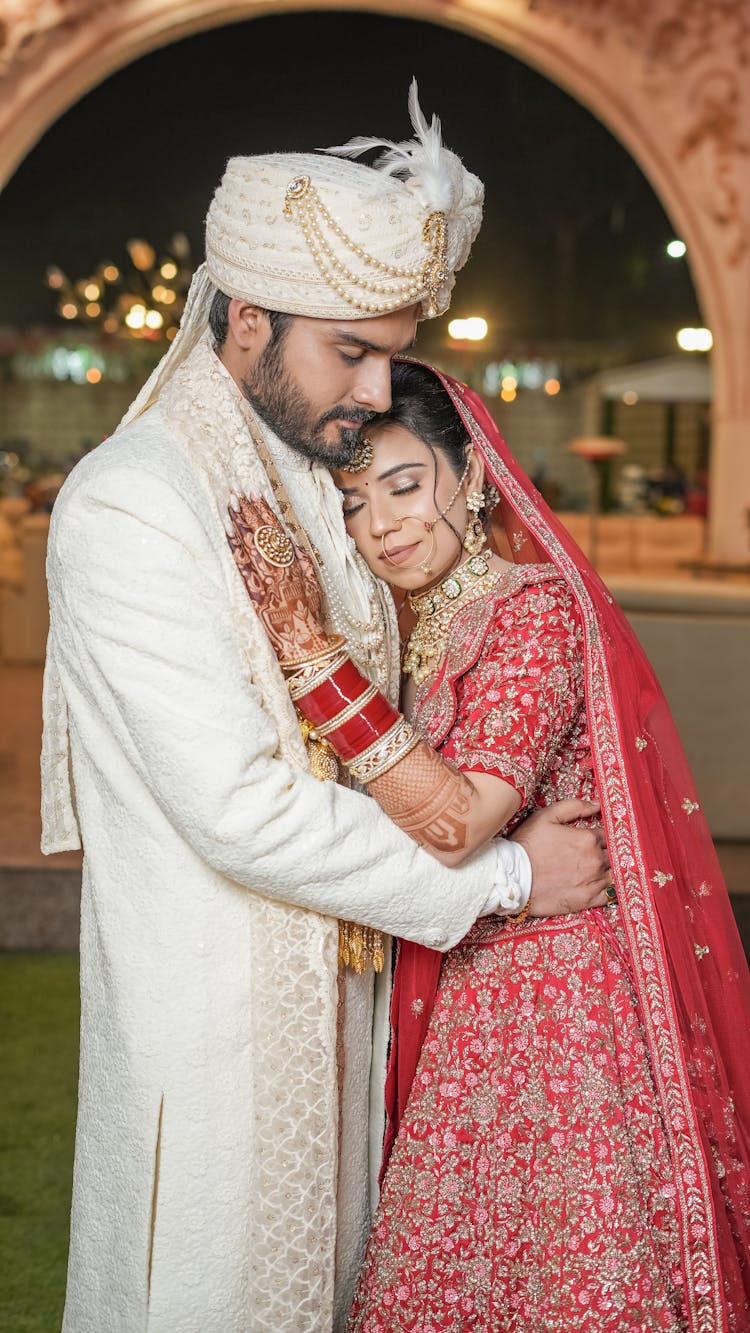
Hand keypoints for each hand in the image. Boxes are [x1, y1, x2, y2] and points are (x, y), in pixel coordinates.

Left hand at [227, 493, 328, 661]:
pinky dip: (234, 546)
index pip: (276, 529)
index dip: (265, 510)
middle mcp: (279, 566)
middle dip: (248, 509)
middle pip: (261, 532)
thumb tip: (288, 536)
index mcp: (294, 562)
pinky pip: (243, 565)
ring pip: (251, 544)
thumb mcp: (313, 582)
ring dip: (240, 522)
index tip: (256, 492)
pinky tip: (227, 531)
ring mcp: (265, 578)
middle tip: (237, 490)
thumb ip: (301, 558)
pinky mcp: (254, 591)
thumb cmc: (309, 613)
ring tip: (230, 503)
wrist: (303, 640)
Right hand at [510, 799, 612, 915]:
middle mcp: (595, 860)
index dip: (606, 834)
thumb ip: (574, 806)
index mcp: (587, 839)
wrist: (512, 878)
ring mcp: (593, 882)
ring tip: (605, 868)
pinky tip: (606, 884)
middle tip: (603, 852)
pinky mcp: (588, 900)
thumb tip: (597, 804)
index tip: (601, 836)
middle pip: (615, 854)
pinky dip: (612, 888)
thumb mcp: (546, 816)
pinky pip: (611, 894)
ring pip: (616, 873)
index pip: (609, 834)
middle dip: (611, 851)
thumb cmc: (527, 845)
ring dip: (613, 869)